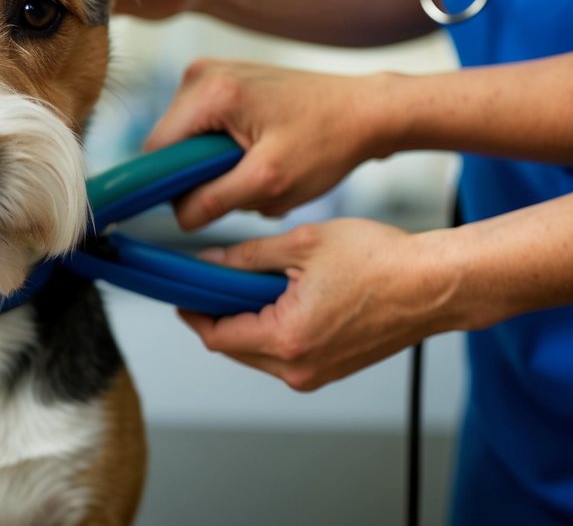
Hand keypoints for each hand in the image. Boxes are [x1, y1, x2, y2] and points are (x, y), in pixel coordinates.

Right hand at [146, 59, 390, 230]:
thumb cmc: (326, 143)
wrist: (365, 111)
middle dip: (200, 174)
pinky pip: (205, 126)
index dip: (170, 186)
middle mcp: (201, 72)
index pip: (157, 151)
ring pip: (188, 138)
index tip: (205, 202)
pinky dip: (226, 149)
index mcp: (209, 92)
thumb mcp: (270, 182)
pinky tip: (260, 152)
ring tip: (257, 168)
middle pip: (170, 144)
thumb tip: (177, 216)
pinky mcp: (225, 78)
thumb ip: (215, 200)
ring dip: (215, 165)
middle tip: (246, 185)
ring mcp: (212, 71)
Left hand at [179, 219, 455, 389]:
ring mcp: (319, 374)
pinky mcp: (333, 369)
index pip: (218, 337)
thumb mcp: (302, 244)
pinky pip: (286, 356)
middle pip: (235, 350)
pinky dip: (273, 331)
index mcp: (288, 338)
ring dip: (246, 323)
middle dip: (218, 317)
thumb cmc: (380, 259)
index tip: (182, 293)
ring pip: (259, 355)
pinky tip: (277, 299)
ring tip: (246, 285)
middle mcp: (300, 367)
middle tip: (209, 283)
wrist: (436, 284)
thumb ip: (247, 256)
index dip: (194, 314)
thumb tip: (209, 263)